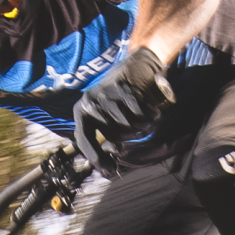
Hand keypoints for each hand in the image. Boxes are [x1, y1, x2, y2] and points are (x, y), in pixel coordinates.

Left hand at [73, 46, 172, 173]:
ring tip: (146, 121)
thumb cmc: (118, 98)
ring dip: (143, 127)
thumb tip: (105, 169)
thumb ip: (103, 136)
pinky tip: (153, 112)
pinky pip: (141, 113)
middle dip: (130, 137)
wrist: (135, 64)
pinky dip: (151, 116)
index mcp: (81, 111)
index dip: (95, 156)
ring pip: (129, 125)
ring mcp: (106, 94)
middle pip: (114, 135)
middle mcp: (90, 102)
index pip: (83, 138)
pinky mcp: (124, 88)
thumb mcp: (103, 115)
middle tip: (138, 131)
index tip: (109, 170)